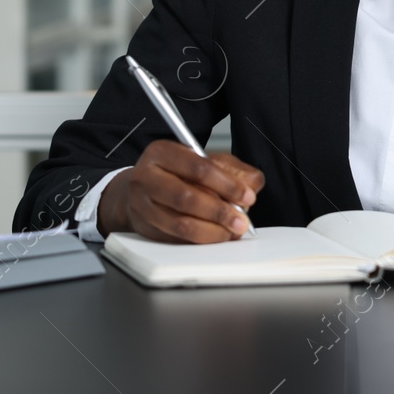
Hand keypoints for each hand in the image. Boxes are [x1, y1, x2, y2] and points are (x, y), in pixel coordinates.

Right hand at [99, 140, 263, 242]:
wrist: (141, 189)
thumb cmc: (177, 172)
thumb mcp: (205, 160)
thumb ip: (232, 169)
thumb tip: (252, 184)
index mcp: (162, 152)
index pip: (199, 168)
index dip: (227, 184)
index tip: (247, 196)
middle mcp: (146, 177)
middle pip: (187, 197)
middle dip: (220, 212)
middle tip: (241, 221)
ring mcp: (141, 205)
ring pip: (180, 223)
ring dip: (212, 231)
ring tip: (232, 232)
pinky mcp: (145, 228)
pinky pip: (176, 239)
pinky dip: (200, 241)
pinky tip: (215, 237)